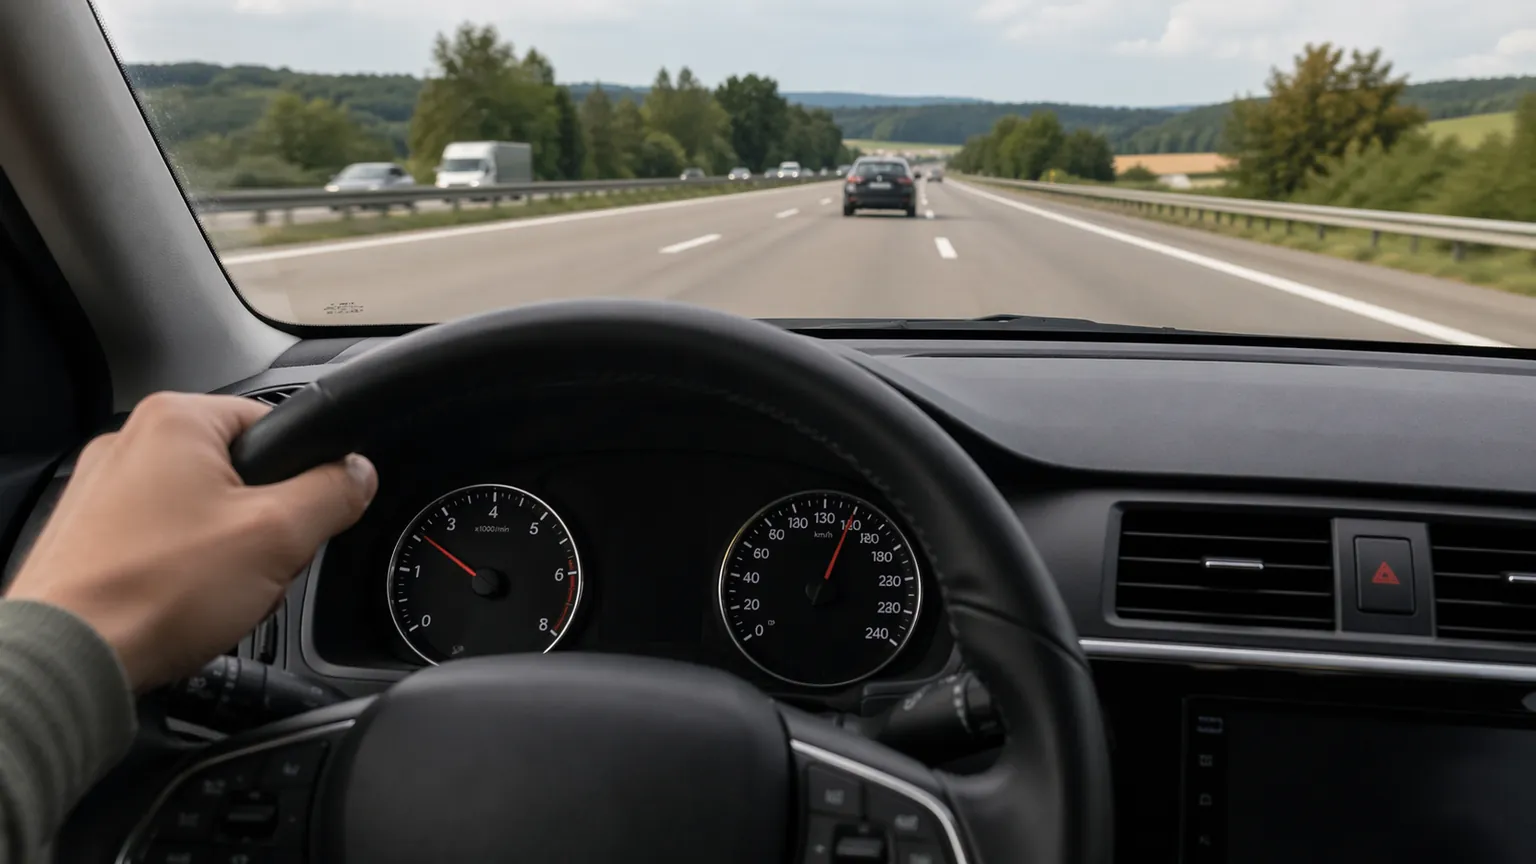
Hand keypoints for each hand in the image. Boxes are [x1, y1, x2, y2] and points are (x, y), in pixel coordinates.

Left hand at [6, 392, 376, 690]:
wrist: (70, 659)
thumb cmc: (154, 591)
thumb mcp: (279, 536)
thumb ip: (333, 494)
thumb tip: (358, 474)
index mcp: (177, 420)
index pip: (277, 424)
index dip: (306, 477)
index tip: (305, 519)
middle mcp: (132, 442)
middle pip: (242, 475)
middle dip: (262, 527)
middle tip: (258, 566)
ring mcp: (103, 491)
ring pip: (205, 515)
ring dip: (226, 555)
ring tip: (213, 594)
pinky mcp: (90, 536)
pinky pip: (165, 544)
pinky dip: (183, 574)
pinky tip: (183, 606)